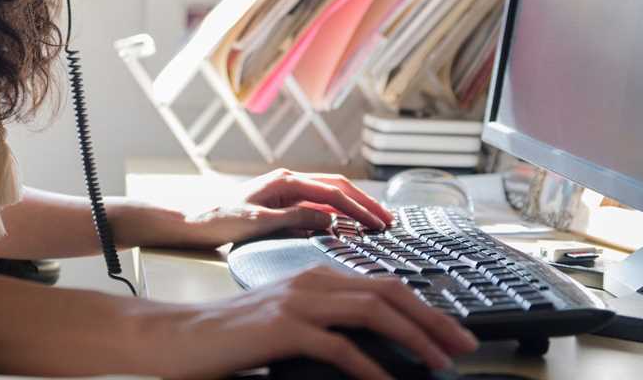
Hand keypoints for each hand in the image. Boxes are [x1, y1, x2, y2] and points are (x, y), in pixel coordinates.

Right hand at [139, 264, 478, 379]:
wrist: (179, 338)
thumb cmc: (230, 337)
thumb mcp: (287, 324)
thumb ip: (326, 326)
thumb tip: (373, 350)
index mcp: (316, 276)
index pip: (384, 284)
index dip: (425, 307)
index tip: (452, 332)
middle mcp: (312, 281)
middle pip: (389, 292)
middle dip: (434, 319)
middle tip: (464, 345)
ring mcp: (298, 302)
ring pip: (373, 312)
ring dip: (414, 338)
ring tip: (439, 362)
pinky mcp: (283, 327)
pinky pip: (341, 347)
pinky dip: (371, 367)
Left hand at [180, 168, 395, 247]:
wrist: (191, 223)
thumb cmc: (218, 222)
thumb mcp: (257, 223)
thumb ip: (294, 218)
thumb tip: (330, 218)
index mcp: (285, 181)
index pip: (333, 194)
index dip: (359, 210)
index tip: (379, 225)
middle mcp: (288, 181)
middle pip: (338, 187)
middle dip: (365, 203)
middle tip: (389, 220)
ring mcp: (285, 190)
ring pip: (330, 193)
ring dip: (354, 206)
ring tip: (376, 220)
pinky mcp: (282, 202)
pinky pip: (318, 203)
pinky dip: (338, 212)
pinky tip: (348, 224)